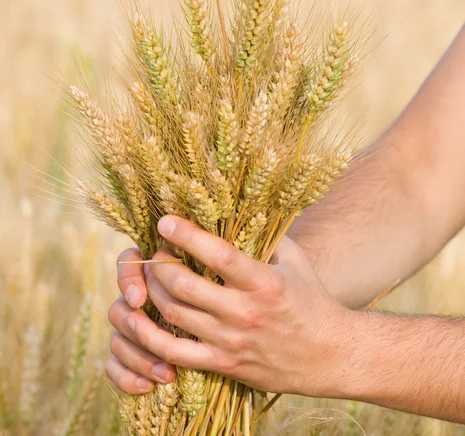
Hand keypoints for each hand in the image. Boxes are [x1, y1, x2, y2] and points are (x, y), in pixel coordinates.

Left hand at [106, 215, 355, 396]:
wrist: (328, 355)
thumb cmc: (311, 300)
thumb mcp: (295, 261)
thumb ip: (268, 236)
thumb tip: (241, 207)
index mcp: (264, 282)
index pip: (219, 255)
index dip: (187, 236)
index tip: (165, 221)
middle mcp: (244, 313)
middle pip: (185, 285)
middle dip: (161, 264)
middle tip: (156, 251)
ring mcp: (231, 342)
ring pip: (174, 315)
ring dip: (152, 291)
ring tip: (149, 277)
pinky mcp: (223, 364)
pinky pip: (174, 353)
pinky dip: (150, 336)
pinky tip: (140, 318)